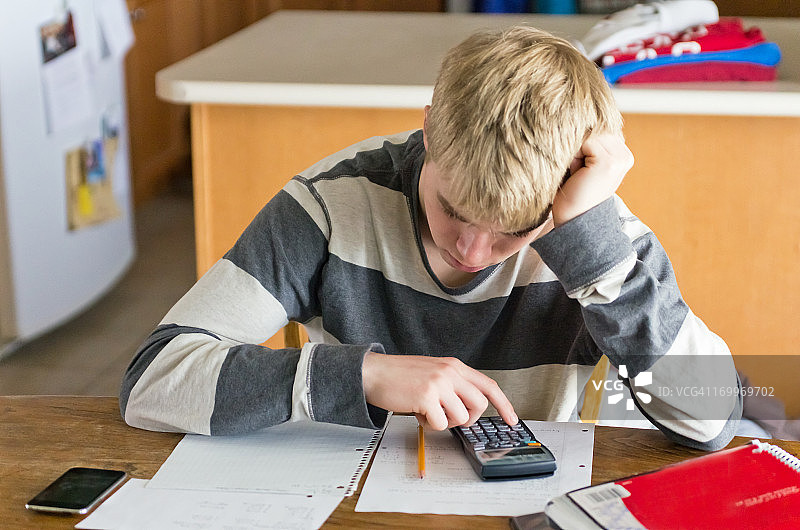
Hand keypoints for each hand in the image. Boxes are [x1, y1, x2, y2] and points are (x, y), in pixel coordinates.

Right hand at [362, 352, 517, 430]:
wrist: (373, 372)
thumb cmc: (400, 375)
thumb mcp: (433, 372)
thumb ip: (453, 385)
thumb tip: (468, 409)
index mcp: (454, 366)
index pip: (488, 385)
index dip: (504, 404)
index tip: (512, 419)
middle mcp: (450, 372)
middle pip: (479, 404)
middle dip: (467, 418)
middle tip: (450, 417)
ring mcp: (439, 383)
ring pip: (460, 417)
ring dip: (445, 421)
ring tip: (428, 411)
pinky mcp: (426, 397)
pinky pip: (440, 424)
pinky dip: (429, 425)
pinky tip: (418, 413)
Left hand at [552, 132, 633, 226]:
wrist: (574, 222)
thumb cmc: (572, 193)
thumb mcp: (583, 163)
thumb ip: (588, 143)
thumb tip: (577, 113)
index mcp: (622, 153)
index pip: (597, 128)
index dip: (580, 144)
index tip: (578, 168)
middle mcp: (625, 154)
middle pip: (592, 128)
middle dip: (577, 146)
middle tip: (575, 172)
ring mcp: (619, 158)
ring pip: (587, 133)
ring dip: (574, 150)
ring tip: (576, 173)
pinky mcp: (608, 162)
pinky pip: (584, 141)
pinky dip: (573, 156)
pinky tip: (576, 173)